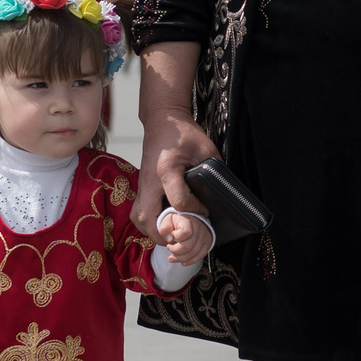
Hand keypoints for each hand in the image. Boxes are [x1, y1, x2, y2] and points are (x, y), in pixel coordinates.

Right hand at [135, 110, 216, 230]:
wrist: (162, 122)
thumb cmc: (184, 134)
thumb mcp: (205, 149)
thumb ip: (213, 172)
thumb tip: (222, 195)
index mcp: (167, 169)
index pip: (179, 201)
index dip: (195, 211)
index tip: (206, 211)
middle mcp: (150, 180)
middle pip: (148, 217)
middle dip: (165, 234)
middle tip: (181, 239)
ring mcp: (142, 184)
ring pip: (138, 218)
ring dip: (153, 231)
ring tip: (171, 236)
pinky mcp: (141, 187)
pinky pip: (138, 212)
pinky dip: (148, 224)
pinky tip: (162, 226)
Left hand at [157, 208, 210, 264]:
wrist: (189, 220)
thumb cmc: (176, 222)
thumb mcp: (167, 220)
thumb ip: (164, 228)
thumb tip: (169, 239)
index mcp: (188, 221)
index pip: (185, 233)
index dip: (176, 238)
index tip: (170, 238)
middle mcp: (198, 228)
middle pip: (188, 246)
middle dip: (176, 251)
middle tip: (169, 249)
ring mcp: (204, 236)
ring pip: (194, 253)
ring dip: (181, 258)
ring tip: (173, 257)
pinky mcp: (206, 243)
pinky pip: (200, 255)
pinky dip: (190, 261)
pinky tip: (183, 262)